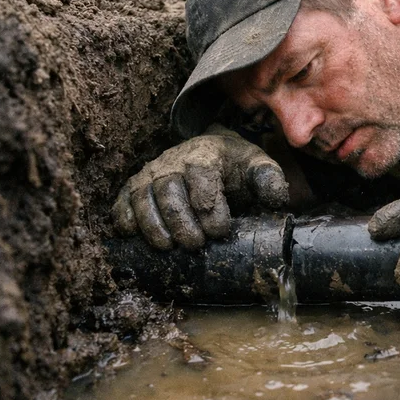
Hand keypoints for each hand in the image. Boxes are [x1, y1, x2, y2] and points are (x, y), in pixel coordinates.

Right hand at [113, 124, 287, 249]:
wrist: (209, 152)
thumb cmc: (234, 165)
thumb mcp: (256, 166)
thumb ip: (270, 180)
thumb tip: (277, 201)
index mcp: (204, 154)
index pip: (202, 178)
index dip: (209, 207)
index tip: (220, 231)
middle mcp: (172, 161)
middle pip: (169, 191)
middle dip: (181, 221)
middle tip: (195, 245)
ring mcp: (151, 173)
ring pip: (142, 197)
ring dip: (152, 224)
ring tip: (167, 247)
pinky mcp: (135, 186)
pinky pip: (121, 200)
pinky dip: (123, 218)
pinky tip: (131, 236)